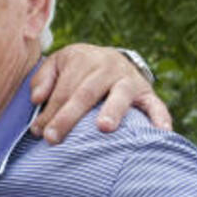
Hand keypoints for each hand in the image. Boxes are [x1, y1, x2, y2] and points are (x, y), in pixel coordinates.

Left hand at [29, 44, 171, 143]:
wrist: (112, 59)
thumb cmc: (78, 69)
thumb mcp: (58, 64)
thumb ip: (43, 79)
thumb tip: (36, 99)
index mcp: (83, 59)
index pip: (64, 90)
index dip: (50, 111)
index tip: (39, 132)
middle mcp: (107, 67)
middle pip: (86, 93)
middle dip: (68, 116)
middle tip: (53, 137)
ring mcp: (129, 80)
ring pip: (120, 96)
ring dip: (112, 111)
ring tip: (103, 128)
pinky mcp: (147, 93)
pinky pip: (156, 105)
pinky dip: (160, 118)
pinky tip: (160, 133)